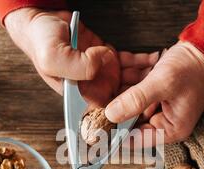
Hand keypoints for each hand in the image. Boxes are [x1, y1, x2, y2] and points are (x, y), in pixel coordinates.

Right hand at [4, 8, 157, 105]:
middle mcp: (92, 86)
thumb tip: (98, 66)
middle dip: (142, 96)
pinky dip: (141, 61)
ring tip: (162, 71)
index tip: (142, 113)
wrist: (42, 19)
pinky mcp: (107, 58)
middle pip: (123, 99)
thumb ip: (76, 66)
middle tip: (161, 89)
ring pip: (130, 81)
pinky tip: (153, 59)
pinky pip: (129, 63)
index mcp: (78, 94)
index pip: (104, 113)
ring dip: (146, 77)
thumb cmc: (40, 41)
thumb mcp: (53, 57)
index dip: (124, 115)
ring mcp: (101, 72)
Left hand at [105, 42, 203, 145]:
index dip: (116, 134)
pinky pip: (137, 91)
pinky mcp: (157, 93)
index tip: (97, 128)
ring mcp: (161, 106)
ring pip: (132, 103)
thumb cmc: (194, 67)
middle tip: (94, 99)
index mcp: (171, 129)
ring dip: (122, 90)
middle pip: (131, 121)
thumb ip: (135, 100)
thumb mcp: (162, 84)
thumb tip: (110, 115)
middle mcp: (165, 122)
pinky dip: (130, 80)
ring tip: (105, 79)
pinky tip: (121, 66)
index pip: (137, 140)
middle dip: (116, 107)